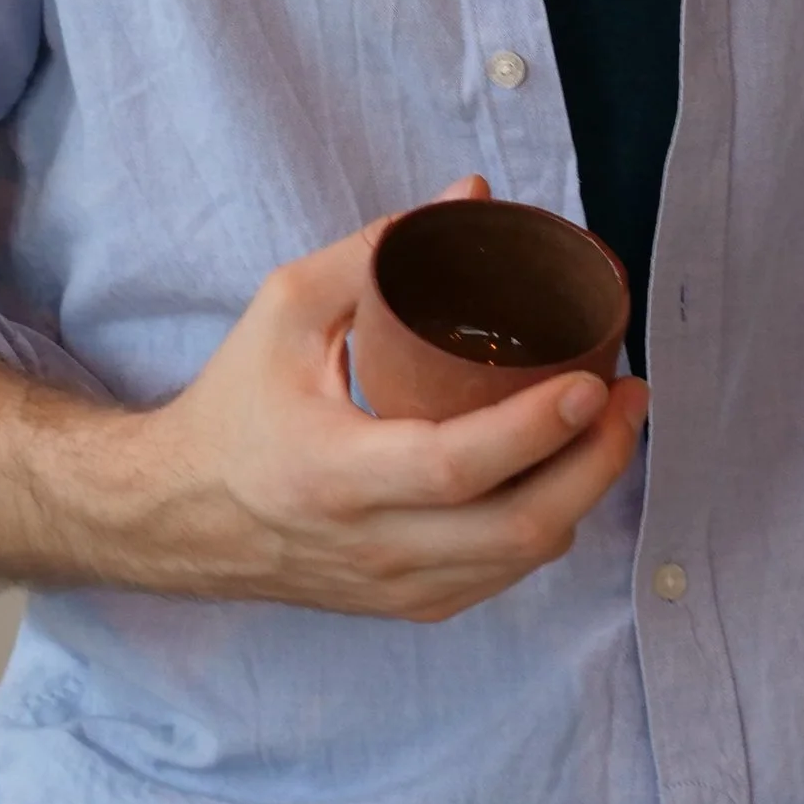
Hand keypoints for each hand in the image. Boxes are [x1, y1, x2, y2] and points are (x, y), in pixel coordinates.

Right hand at [97, 180, 649, 619]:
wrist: (174, 514)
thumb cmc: (233, 403)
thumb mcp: (286, 309)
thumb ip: (379, 251)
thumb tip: (471, 199)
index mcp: (333, 473)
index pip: (455, 468)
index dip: (533, 430)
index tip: (589, 381)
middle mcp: (370, 545)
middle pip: (516, 530)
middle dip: (595, 463)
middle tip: (629, 394)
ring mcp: (393, 587)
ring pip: (521, 560)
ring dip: (584, 492)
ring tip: (611, 422)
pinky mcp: (405, 605)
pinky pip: (501, 576)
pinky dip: (545, 526)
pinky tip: (565, 473)